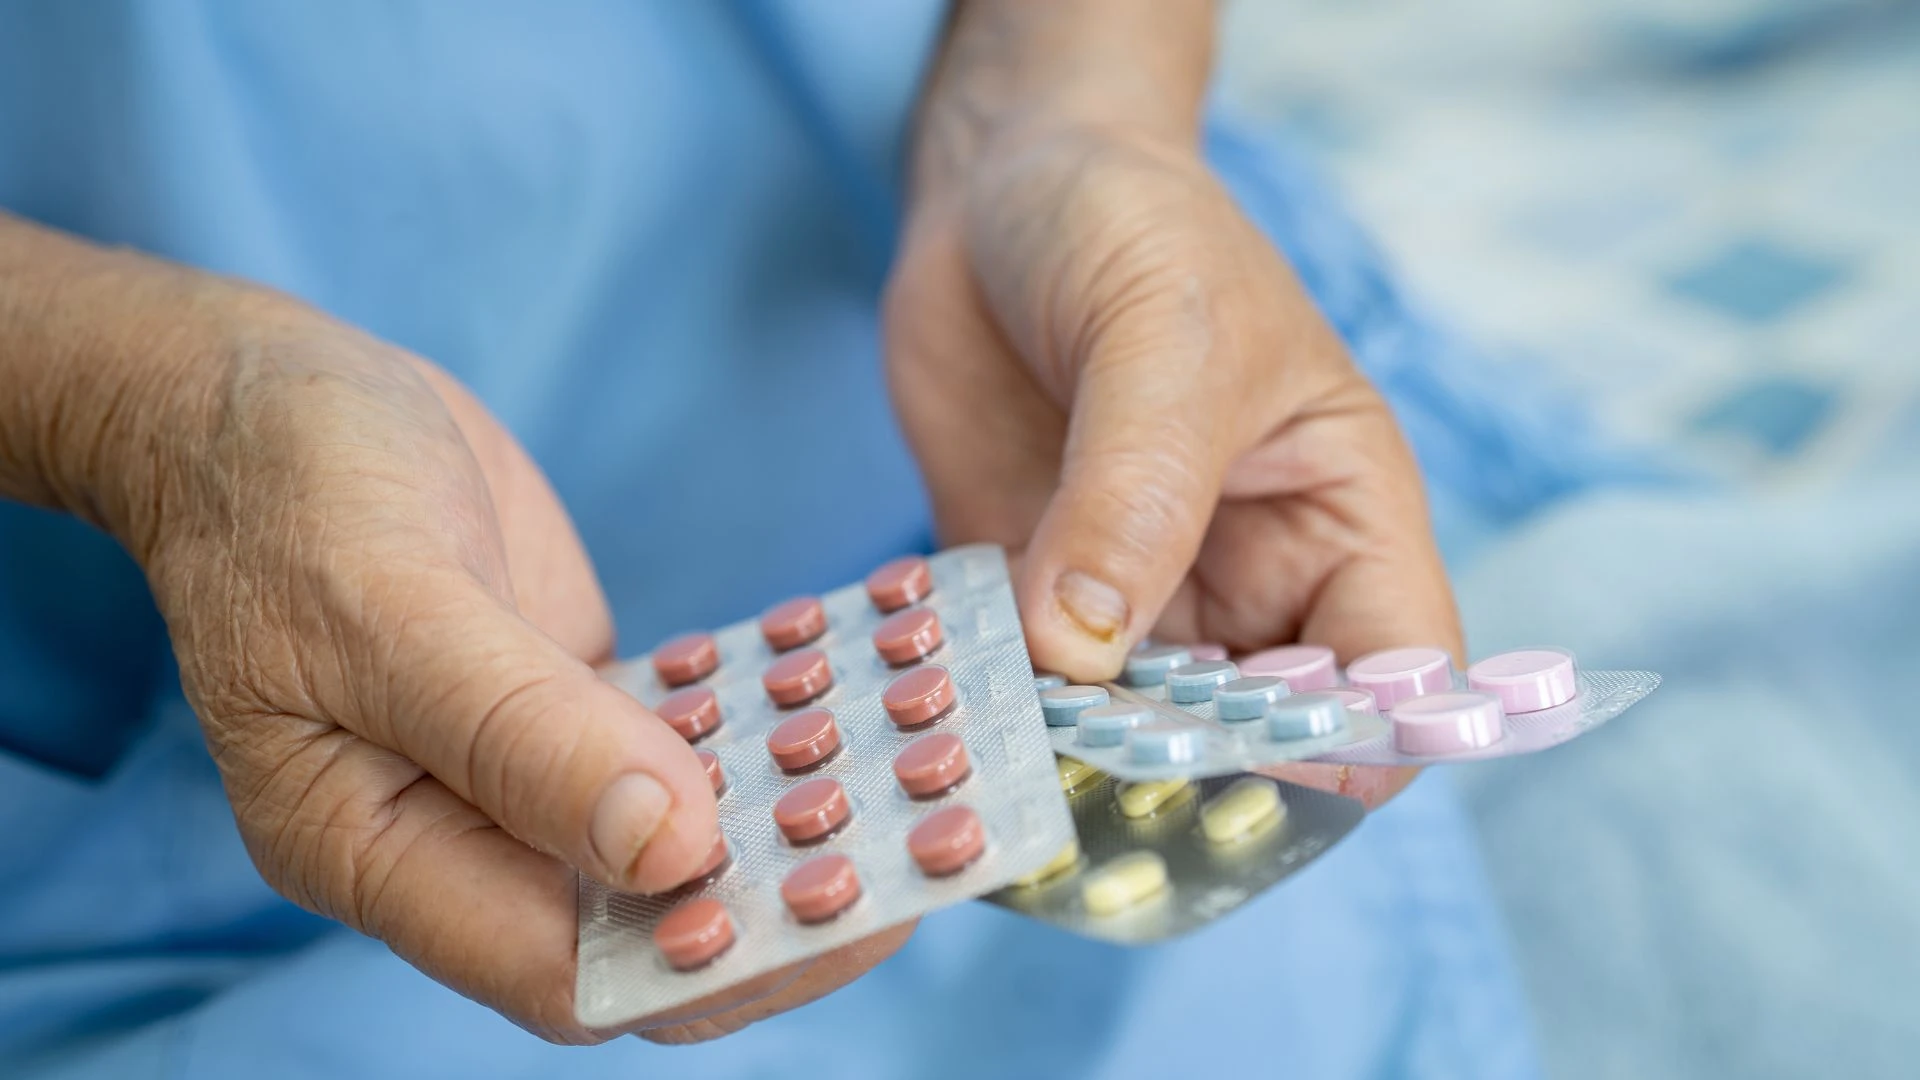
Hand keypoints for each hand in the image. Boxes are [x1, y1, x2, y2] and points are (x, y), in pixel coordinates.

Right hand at [21, 265, 911, 1040]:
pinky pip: (682, 748)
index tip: (844, 907)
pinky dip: (764, 732)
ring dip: (792, 820)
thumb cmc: (287, 487)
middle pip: (640, 927)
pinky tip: (853, 698)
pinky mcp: (568, 706)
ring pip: (675, 843)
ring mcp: (518, 774)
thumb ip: (522, 736)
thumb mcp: (389, 601)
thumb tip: (669, 851)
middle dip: (781, 905)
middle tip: (922, 847)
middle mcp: (455, 837)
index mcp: (376, 848)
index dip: (705, 961)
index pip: (562, 970)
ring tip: (918, 779)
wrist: (261, 394)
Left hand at [884, 125, 1460, 806]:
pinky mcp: (1026, 593)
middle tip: (1092, 773)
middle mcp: (1252, 581)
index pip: (1396, 675)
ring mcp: (1134, 598)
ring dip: (1070, 752)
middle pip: (1258, 734)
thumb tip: (1082, 649)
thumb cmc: (1134, 226)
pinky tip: (936, 708)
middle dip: (1190, 768)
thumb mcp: (1163, 337)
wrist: (1003, 185)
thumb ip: (1134, 494)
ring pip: (1129, 731)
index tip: (1247, 755)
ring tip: (1000, 755)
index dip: (1352, 738)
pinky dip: (982, 708)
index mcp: (1344, 519)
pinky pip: (1016, 685)